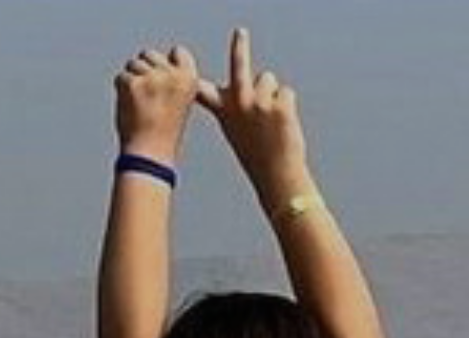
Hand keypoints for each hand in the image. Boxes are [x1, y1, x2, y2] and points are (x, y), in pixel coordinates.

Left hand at [113, 45, 200, 165]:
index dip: (166, 62)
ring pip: (133, 64)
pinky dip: (120, 90)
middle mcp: (172, 75)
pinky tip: (129, 107)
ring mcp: (152, 78)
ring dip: (131, 80)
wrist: (150, 153)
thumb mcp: (179, 101)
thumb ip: (171, 79)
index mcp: (189, 79)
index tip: (163, 79)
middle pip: (150, 54)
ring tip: (139, 104)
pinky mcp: (133, 84)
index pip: (178, 51)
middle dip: (144, 70)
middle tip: (146, 98)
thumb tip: (153, 59)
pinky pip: (120, 77)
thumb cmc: (163, 131)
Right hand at [197, 28, 310, 206]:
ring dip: (271, 95)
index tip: (181, 63)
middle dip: (238, 46)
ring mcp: (259, 102)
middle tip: (239, 33)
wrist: (276, 174)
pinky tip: (282, 125)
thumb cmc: (256, 155)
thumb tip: (241, 90)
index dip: (193, 77)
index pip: (203, 89)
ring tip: (270, 121)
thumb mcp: (236, 132)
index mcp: (224, 111)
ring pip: (268, 81)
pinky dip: (287, 106)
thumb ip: (235, 109)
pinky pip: (285, 93)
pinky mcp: (279, 104)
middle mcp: (238, 103)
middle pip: (239, 65)